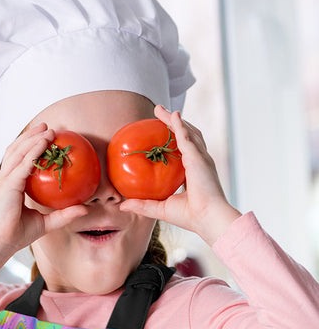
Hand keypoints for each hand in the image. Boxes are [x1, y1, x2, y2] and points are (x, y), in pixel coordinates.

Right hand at [0, 123, 88, 287]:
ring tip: (47, 129)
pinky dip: (33, 150)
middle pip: (16, 150)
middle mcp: (4, 180)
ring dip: (33, 138)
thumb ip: (63, 215)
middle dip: (30, 136)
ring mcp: (4, 181)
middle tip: (47, 127)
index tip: (45, 139)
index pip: (18, 161)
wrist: (0, 243)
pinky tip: (44, 142)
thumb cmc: (16, 235)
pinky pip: (23, 163)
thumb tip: (85, 209)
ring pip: (18, 152)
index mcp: (9, 186)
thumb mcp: (45, 223)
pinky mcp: (7, 185)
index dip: (30, 148)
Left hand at [120, 106, 240, 245]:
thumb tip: (122, 205)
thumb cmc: (189, 217)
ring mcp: (200, 158)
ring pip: (187, 132)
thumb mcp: (159, 209)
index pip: (183, 151)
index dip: (174, 141)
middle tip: (159, 113)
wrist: (207, 218)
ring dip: (174, 120)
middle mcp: (199, 162)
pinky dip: (180, 125)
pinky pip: (187, 137)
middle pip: (186, 136)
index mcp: (193, 172)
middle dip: (174, 123)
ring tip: (161, 110)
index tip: (161, 134)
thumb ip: (141, 205)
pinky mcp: (198, 158)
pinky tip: (172, 115)